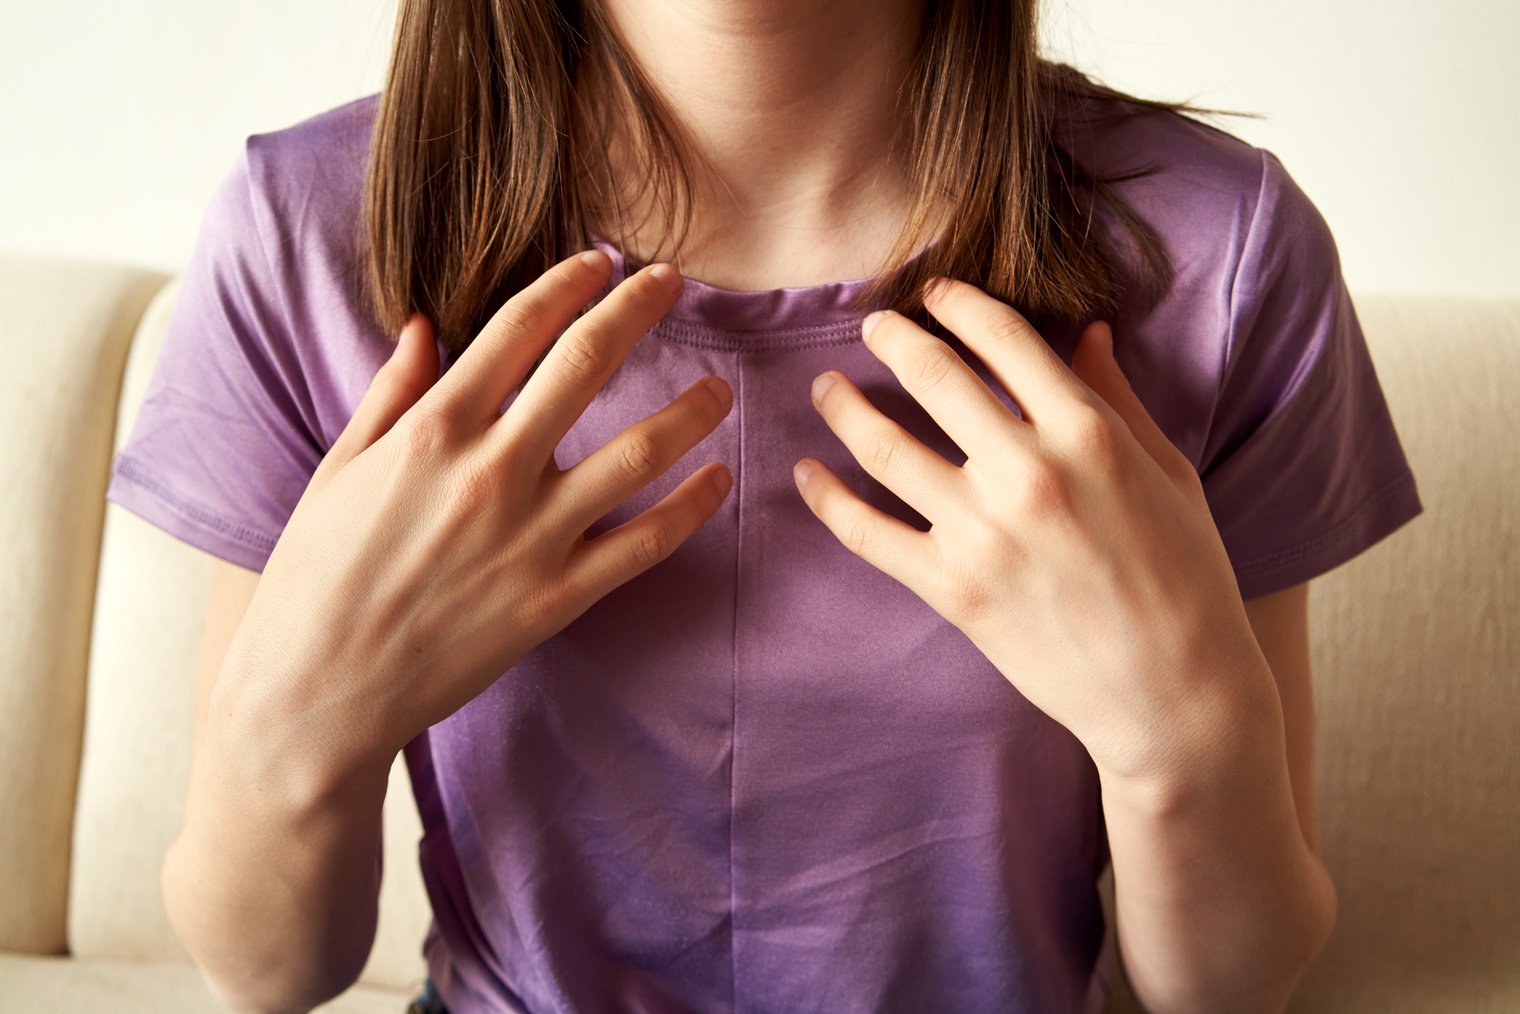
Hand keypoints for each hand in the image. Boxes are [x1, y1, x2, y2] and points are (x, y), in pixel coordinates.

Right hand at [217, 250, 732, 779]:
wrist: (317, 690)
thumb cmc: (316, 576)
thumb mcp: (339, 469)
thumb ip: (391, 393)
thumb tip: (423, 325)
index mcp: (433, 429)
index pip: (518, 327)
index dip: (569, 283)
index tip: (603, 261)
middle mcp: (491, 471)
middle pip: (586, 365)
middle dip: (637, 310)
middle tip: (672, 281)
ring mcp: (531, 537)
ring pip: (638, 453)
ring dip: (688, 410)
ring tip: (719, 389)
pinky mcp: (556, 598)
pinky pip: (644, 543)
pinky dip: (690, 506)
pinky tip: (718, 478)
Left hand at [795, 278, 1269, 779]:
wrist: (1175, 693)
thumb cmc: (1186, 577)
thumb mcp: (1167, 472)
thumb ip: (1117, 397)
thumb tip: (1086, 331)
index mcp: (1087, 431)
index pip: (1004, 337)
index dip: (959, 303)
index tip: (935, 294)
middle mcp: (1028, 471)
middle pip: (933, 375)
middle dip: (891, 338)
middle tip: (871, 326)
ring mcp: (984, 532)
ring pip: (884, 446)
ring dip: (843, 407)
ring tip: (825, 388)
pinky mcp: (953, 588)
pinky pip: (868, 532)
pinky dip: (827, 498)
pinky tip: (807, 473)